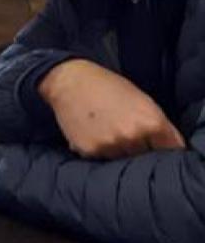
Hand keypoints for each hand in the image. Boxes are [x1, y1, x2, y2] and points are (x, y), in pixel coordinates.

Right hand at [39, 59, 184, 158]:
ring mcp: (110, 146)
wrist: (70, 81)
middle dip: (141, 150)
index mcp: (151, 122)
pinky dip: (100, 150)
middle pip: (147, 158)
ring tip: (108, 132)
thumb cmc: (108, 86)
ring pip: (123, 161)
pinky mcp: (90, 151)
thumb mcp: (142, 100)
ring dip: (119, 152)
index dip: (165, 147)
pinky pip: (102, 160)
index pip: (171, 149)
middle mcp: (132, 137)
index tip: (158, 145)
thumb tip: (172, 149)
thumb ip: (159, 125)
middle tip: (127, 134)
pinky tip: (93, 133)